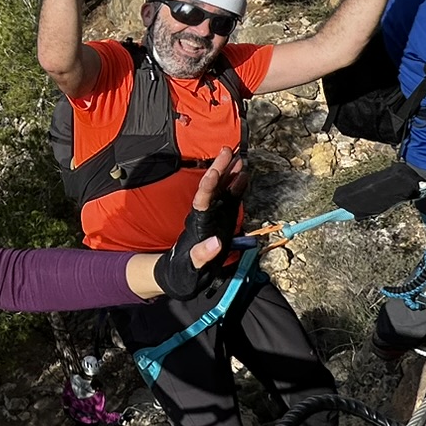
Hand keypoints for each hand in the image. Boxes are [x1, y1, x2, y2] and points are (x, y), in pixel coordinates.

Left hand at [153, 146, 245, 297]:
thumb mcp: (190, 268)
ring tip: (240, 158)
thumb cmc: (182, 272)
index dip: (210, 183)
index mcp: (198, 223)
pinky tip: (245, 177)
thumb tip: (216, 243)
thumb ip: (202, 255)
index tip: (217, 168)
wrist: (181, 276)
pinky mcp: (222, 221)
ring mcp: (214, 216)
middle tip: (229, 148)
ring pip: (223, 190)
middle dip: (220, 168)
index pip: (202, 198)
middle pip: (213, 187)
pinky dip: (238, 188)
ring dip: (230, 174)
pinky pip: (231, 200)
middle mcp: (206, 215)